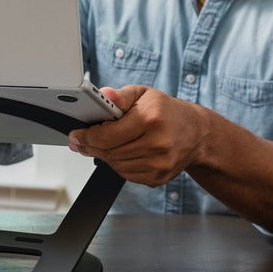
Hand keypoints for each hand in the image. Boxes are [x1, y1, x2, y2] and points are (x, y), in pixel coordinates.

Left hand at [67, 85, 205, 185]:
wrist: (197, 133)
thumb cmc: (167, 111)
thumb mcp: (144, 94)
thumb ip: (121, 95)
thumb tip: (104, 95)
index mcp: (151, 120)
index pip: (107, 136)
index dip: (86, 137)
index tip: (75, 135)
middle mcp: (157, 144)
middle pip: (109, 152)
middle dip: (91, 146)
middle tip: (80, 141)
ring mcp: (159, 164)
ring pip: (115, 165)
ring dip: (104, 155)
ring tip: (101, 144)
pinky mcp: (158, 178)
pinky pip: (126, 174)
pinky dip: (118, 164)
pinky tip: (120, 152)